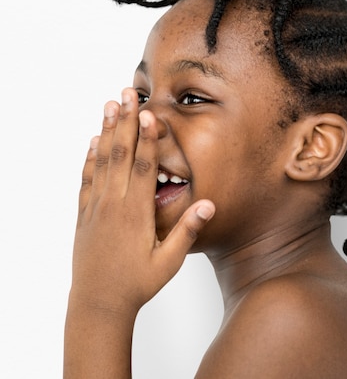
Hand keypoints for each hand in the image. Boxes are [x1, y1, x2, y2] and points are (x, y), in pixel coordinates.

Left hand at [70, 88, 214, 314]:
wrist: (97, 304)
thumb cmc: (137, 284)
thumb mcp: (169, 262)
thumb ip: (188, 231)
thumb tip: (209, 204)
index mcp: (135, 214)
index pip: (142, 167)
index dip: (147, 139)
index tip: (149, 113)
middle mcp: (113, 205)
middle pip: (120, 155)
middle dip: (124, 121)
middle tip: (127, 93)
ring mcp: (96, 208)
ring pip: (101, 162)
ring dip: (106, 131)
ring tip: (109, 105)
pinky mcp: (85, 215)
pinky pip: (86, 180)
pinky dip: (89, 158)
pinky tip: (92, 142)